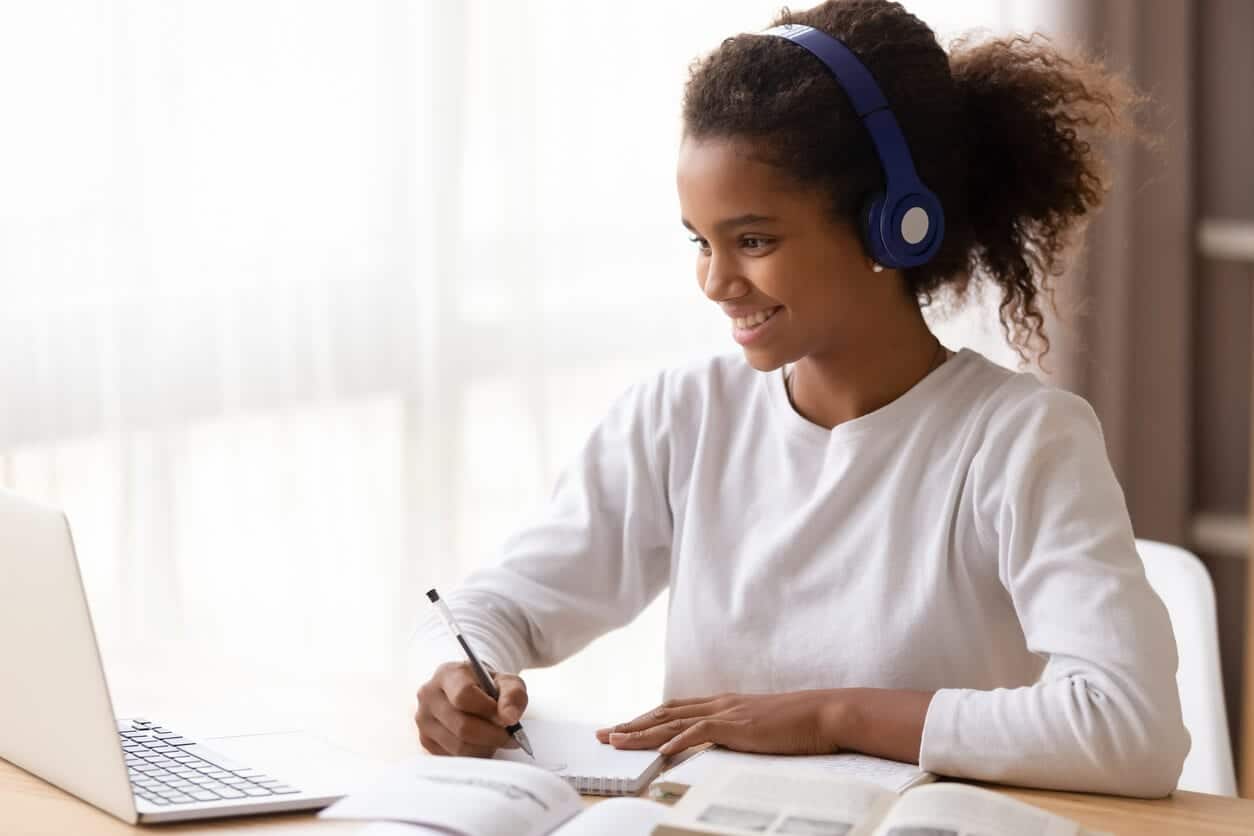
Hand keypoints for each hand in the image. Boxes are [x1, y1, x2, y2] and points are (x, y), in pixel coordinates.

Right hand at [415, 661, 528, 756]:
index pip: (464, 695)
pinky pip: (452, 757)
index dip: (489, 710)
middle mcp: (429, 696)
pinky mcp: (425, 740)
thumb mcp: (507, 682)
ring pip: (458, 746)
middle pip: (462, 726)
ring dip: (485, 748)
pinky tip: (483, 744)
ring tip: (497, 739)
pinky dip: (474, 755)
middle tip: (510, 737)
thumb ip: (513, 695)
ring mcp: (424, 720)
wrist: (470, 692)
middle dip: (492, 735)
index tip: (507, 718)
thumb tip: (510, 718)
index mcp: (447, 674)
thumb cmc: (488, 686)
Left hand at [595, 690, 843, 756]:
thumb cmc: (799, 723)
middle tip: (604, 734)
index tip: (623, 727)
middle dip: (631, 723)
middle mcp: (719, 703)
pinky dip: (676, 741)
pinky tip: (659, 750)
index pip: (675, 709)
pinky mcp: (737, 725)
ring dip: (641, 732)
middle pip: (664, 712)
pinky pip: (699, 732)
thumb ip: (738, 731)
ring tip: (616, 740)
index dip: (646, 718)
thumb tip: (722, 743)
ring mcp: (727, 712)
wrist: (825, 712)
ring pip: (672, 720)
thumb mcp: (760, 726)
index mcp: (724, 703)